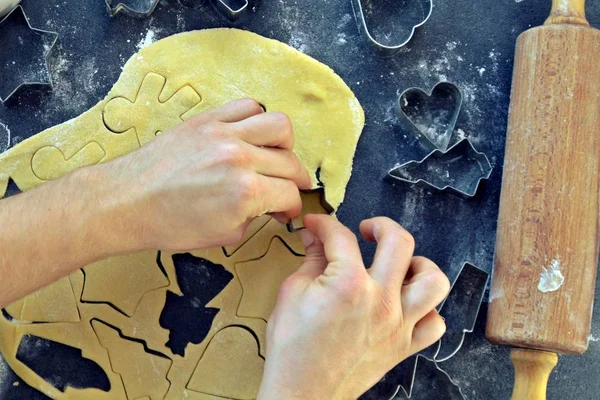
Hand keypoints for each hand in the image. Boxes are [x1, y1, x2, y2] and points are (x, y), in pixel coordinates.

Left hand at [96, 98, 311, 251]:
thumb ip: (254, 217)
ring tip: (275, 156)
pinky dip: (256, 120)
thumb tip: (268, 205)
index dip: (293, 207)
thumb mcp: (222, 235)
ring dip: (285, 144)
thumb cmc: (168, 225)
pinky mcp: (207, 120)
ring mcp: (224, 134)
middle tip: (286, 189)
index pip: (290, 194)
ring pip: (279, 125)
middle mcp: (240, 158)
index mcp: (246, 193)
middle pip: (291, 162)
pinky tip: (250, 136)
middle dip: (295, 181)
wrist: (126, 202)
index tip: (287, 210)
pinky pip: (247, 107)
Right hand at [258, 215, 449, 399]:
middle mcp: (381, 300)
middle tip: (366, 231)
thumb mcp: (291, 294)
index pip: (341, 236)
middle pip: (399, 242)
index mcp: (349, 284)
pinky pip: (434, 323)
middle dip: (380, 225)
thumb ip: (310, 260)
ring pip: (433, 281)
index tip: (317, 226)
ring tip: (398, 265)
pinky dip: (427, 309)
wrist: (303, 393)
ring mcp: (398, 324)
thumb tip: (314, 237)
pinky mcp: (404, 345)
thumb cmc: (293, 350)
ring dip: (418, 264)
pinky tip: (406, 304)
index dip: (324, 224)